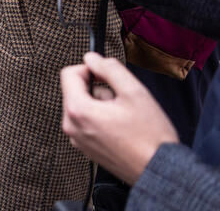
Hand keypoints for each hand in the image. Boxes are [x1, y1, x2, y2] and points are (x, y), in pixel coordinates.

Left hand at [60, 52, 177, 184]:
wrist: (159, 171)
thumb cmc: (150, 137)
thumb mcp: (134, 92)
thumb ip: (110, 69)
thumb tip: (92, 58)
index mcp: (78, 110)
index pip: (68, 73)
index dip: (89, 68)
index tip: (105, 73)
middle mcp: (71, 127)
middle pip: (75, 91)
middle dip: (97, 89)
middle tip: (121, 100)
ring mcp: (78, 140)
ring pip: (82, 107)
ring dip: (101, 105)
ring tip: (124, 117)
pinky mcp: (86, 148)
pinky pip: (87, 123)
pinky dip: (101, 120)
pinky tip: (121, 129)